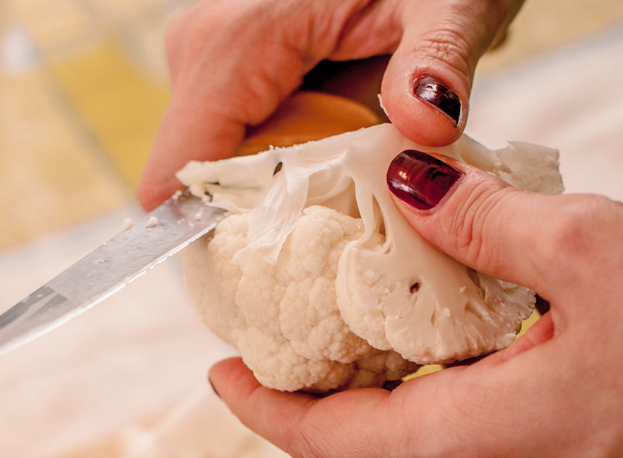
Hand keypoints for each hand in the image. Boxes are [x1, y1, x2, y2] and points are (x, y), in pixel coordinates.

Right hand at [138, 0, 522, 209]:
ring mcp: (207, 61)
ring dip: (271, 193)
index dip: (215, 238)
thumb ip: (436, 62)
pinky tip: (329, 162)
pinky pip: (230, 146)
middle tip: (336, 221)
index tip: (281, 267)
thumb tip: (428, 123)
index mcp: (231, 44)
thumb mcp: (447, 5)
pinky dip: (275, 169)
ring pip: (212, 169)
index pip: (175, 177)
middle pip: (194, 183)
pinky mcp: (224, 71)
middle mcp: (199, 52)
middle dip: (257, 218)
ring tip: (342, 185)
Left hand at [209, 153, 622, 457]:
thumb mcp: (591, 250)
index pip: (325, 444)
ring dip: (379, 385)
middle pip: (364, 442)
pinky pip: (470, 435)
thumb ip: (482, 220)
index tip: (217, 377)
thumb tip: (409, 187)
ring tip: (354, 321)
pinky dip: (438, 390)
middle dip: (313, 391)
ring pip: (418, 437)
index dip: (259, 412)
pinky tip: (448, 338)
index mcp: (470, 440)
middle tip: (280, 332)